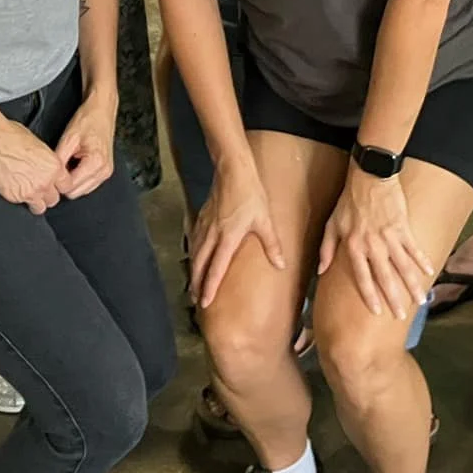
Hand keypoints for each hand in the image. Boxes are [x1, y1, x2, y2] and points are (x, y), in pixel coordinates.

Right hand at [0, 120, 68, 213]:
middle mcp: (44, 182)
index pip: (66, 186)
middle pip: (54, 199)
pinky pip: (21, 204)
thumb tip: (47, 168)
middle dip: (47, 195)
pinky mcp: (14, 196)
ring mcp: (30, 191)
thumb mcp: (40, 146)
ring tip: (28, 193)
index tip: (55, 185)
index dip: (59, 186)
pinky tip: (14, 188)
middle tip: (39, 188)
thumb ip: (48, 162)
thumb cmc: (12, 136)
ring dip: (36, 202)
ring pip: (40, 208)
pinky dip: (19, 198)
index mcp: (54, 167)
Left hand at [54, 87, 117, 198]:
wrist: (102, 110)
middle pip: (76, 193)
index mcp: (96, 162)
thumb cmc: (88, 120)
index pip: (70, 187)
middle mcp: (104, 171)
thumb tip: (50, 176)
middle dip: (65, 182)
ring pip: (81, 191)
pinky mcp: (105, 172)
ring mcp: (106, 172)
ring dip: (72, 181)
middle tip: (58, 167)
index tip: (51, 172)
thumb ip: (59, 160)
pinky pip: (87, 184)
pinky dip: (79, 178)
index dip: (58, 181)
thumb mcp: (68, 138)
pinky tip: (75, 165)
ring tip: (68, 163)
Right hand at [190, 156, 285, 308]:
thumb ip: (271, 245)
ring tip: (194, 285)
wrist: (233, 170)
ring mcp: (204, 226)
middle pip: (200, 265)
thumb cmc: (250, 194)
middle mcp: (211, 235)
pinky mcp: (202, 217)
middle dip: (197, 284)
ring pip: (194, 254)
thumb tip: (281, 265)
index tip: (204, 302)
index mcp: (227, 238)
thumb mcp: (265, 220)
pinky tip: (194, 257)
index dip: (209, 287)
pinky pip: (193, 241)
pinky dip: (192, 254)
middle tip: (196, 300)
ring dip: (193, 271)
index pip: (215, 269)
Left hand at [319, 169, 433, 318]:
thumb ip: (326, 249)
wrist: (369, 176)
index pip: (363, 277)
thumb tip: (321, 271)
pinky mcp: (403, 227)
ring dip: (413, 284)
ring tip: (422, 300)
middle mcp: (373, 245)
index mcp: (354, 246)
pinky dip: (422, 260)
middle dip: (395, 298)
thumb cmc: (349, 201)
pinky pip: (414, 248)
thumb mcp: (332, 224)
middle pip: (385, 277)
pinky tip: (430, 272)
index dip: (371, 296)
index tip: (378, 311)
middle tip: (402, 315)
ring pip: (403, 266)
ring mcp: (390, 237)